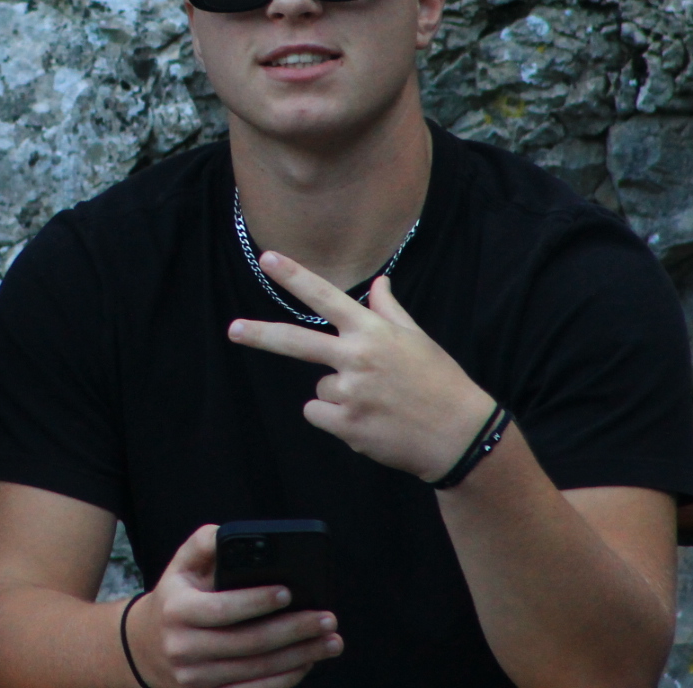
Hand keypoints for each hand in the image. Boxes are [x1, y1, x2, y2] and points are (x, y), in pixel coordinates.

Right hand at [126, 523, 340, 687]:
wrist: (145, 646)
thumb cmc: (177, 596)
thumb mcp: (181, 565)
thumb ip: (205, 544)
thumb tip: (231, 534)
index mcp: (177, 610)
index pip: (222, 609)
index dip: (256, 602)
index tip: (289, 591)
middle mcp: (183, 648)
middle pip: (248, 644)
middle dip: (293, 631)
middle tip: (327, 618)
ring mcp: (195, 679)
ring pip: (256, 671)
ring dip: (299, 657)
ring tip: (330, 641)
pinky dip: (284, 681)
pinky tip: (307, 664)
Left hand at [227, 257, 493, 482]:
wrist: (458, 434)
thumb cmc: (439, 381)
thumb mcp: (417, 339)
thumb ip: (389, 311)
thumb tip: (380, 282)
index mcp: (373, 331)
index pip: (326, 296)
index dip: (294, 276)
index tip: (267, 258)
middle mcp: (358, 357)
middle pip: (297, 342)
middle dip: (260, 335)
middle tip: (233, 330)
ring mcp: (351, 392)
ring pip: (319, 388)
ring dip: (339, 396)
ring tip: (377, 403)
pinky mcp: (347, 424)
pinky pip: (318, 414)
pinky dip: (336, 420)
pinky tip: (369, 421)